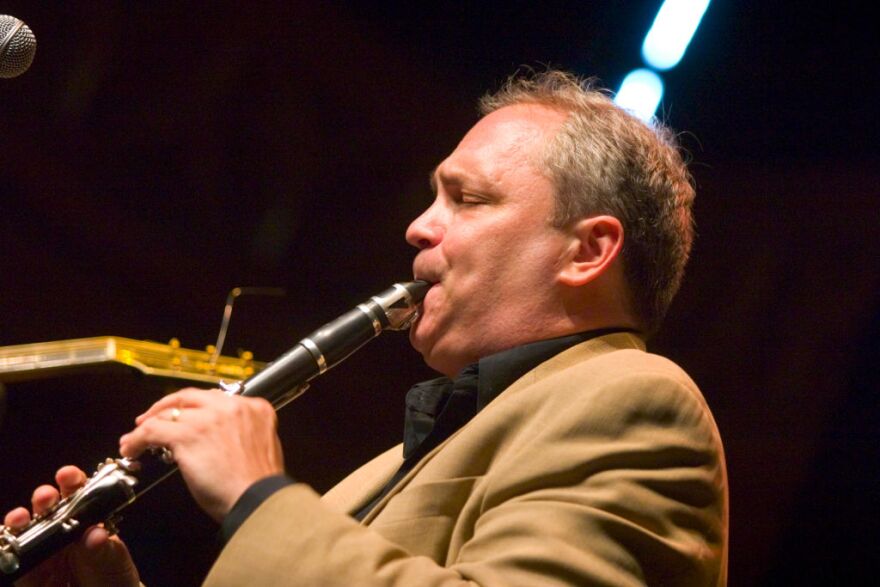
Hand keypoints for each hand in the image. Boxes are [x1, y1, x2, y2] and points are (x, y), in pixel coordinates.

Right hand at [4, 466, 139, 586]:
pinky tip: (5, 544)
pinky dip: (6, 553)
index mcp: (85, 521)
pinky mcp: (29, 578)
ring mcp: (43, 555)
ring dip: (20, 523)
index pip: (77, 496)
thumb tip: (95, 534)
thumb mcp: (113, 562)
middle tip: (46, 496)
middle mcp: (61, 534)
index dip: (71, 482)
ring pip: (25, 534)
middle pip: (47, 510)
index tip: (67, 475)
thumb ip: (103, 551)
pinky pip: (13, 565)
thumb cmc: (113, 576)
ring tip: (20, 519)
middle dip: (43, 499)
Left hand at [119, 388, 284, 521]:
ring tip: (136, 437)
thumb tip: (222, 439)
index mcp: (255, 408)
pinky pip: (153, 430)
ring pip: (168, 413)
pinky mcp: (188, 434)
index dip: (195, 407)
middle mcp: (232, 407)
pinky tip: (131, 448)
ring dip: (148, 425)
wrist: (258, 500)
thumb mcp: (262, 447)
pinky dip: (137, 439)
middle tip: (152, 418)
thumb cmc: (259, 485)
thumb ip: (245, 434)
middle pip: (190, 396)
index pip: (216, 398)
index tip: (184, 415)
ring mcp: (209, 418)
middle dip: (167, 406)